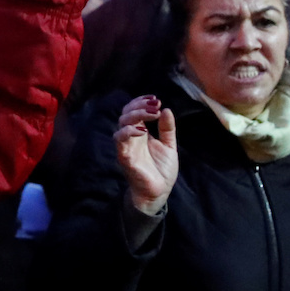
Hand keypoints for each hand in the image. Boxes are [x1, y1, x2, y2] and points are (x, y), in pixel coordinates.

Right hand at [114, 95, 177, 215]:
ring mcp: (126, 146)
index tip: (155, 99)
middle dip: (139, 106)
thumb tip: (166, 109)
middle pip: (126, 114)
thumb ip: (167, 129)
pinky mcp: (124, 157)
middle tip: (154, 104)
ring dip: (135, 115)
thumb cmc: (161, 169)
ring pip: (121, 124)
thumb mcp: (169, 145)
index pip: (133, 111)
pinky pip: (120, 141)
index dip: (141, 102)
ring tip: (152, 113)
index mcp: (140, 133)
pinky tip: (143, 131)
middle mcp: (131, 137)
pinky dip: (129, 132)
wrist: (159, 191)